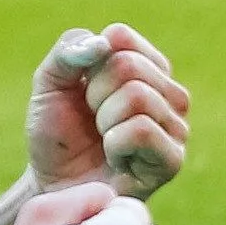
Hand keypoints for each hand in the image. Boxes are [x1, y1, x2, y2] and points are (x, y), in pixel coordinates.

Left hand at [26, 23, 188, 199]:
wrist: (53, 187)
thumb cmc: (57, 135)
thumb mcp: (49, 84)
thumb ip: (68, 52)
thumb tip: (104, 43)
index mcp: (146, 66)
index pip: (120, 37)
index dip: (87, 65)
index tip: (81, 92)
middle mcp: (169, 93)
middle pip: (127, 66)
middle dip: (93, 95)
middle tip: (91, 123)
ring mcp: (176, 126)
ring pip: (137, 96)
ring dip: (103, 121)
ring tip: (103, 141)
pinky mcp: (173, 159)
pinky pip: (142, 130)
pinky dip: (115, 144)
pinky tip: (115, 159)